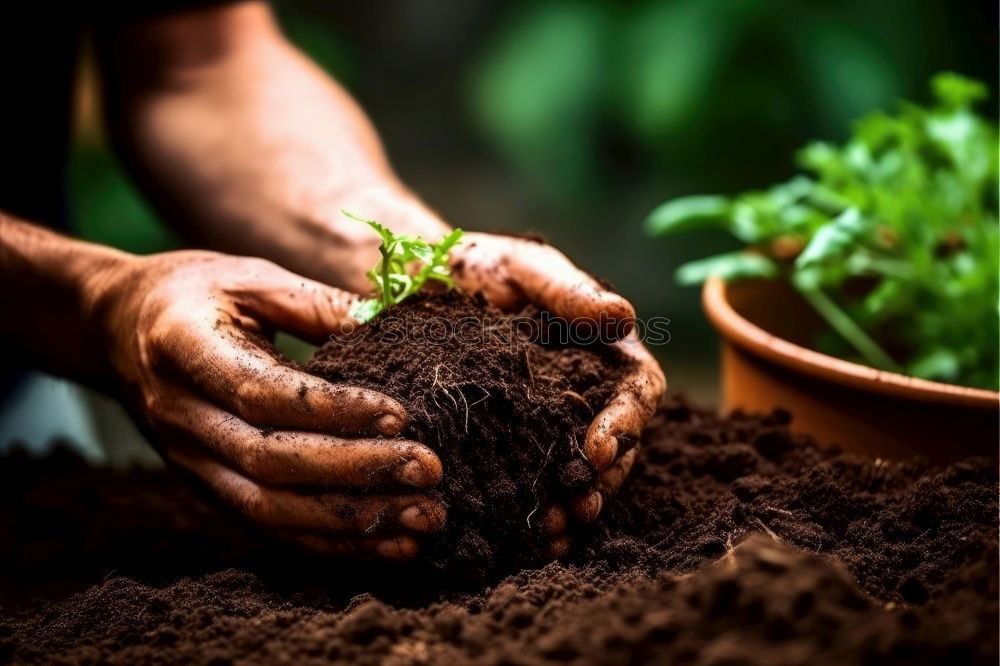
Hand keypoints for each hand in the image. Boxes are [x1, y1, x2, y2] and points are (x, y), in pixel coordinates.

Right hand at [92, 250, 445, 559]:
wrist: (118, 328)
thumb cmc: (194, 292)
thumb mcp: (251, 277)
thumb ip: (319, 302)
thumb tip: (397, 321)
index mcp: (185, 348)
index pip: (263, 393)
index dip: (334, 410)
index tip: (400, 414)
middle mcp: (181, 415)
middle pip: (270, 463)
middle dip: (356, 472)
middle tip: (428, 470)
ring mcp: (190, 462)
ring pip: (270, 511)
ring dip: (352, 523)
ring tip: (424, 518)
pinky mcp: (206, 489)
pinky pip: (269, 530)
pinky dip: (332, 544)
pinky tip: (390, 544)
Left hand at [449, 232, 665, 553]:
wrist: (419, 278)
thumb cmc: (480, 264)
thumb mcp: (525, 267)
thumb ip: (570, 292)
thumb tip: (625, 316)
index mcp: (603, 348)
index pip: (638, 390)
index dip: (626, 423)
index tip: (597, 448)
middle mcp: (584, 389)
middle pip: (617, 443)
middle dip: (602, 479)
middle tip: (579, 507)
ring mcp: (547, 418)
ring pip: (579, 468)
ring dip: (573, 501)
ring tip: (552, 529)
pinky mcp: (509, 438)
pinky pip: (530, 475)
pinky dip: (533, 503)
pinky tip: (523, 531)